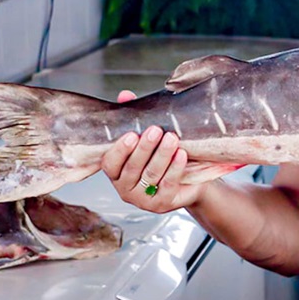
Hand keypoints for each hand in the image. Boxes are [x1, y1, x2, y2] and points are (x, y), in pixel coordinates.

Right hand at [100, 90, 205, 212]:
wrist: (189, 181)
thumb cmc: (162, 156)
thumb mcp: (147, 138)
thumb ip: (133, 118)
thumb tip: (125, 95)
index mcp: (116, 173)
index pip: (110, 164)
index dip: (119, 150)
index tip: (131, 134)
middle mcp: (125, 188)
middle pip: (132, 168)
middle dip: (145, 148)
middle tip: (155, 130)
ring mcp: (143, 199)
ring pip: (151, 175)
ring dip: (162, 155)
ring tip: (172, 138)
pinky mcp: (162, 204)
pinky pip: (168, 184)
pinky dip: (175, 168)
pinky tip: (181, 154)